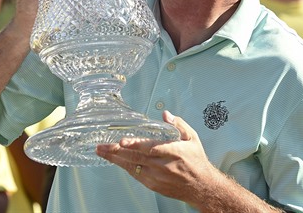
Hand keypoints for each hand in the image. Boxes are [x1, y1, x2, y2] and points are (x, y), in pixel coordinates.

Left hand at [96, 111, 219, 206]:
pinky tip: (115, 160)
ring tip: (102, 152)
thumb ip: (178, 125)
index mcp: (174, 152)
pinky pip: (135, 174)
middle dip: (117, 151)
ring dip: (115, 159)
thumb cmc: (196, 161)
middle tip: (102, 145)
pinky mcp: (153, 185)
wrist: (200, 186)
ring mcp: (157, 177)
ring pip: (132, 166)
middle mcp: (163, 166)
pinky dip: (124, 166)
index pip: (151, 148)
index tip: (122, 141)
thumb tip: (166, 114)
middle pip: (136, 158)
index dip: (136, 144)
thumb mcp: (192, 138)